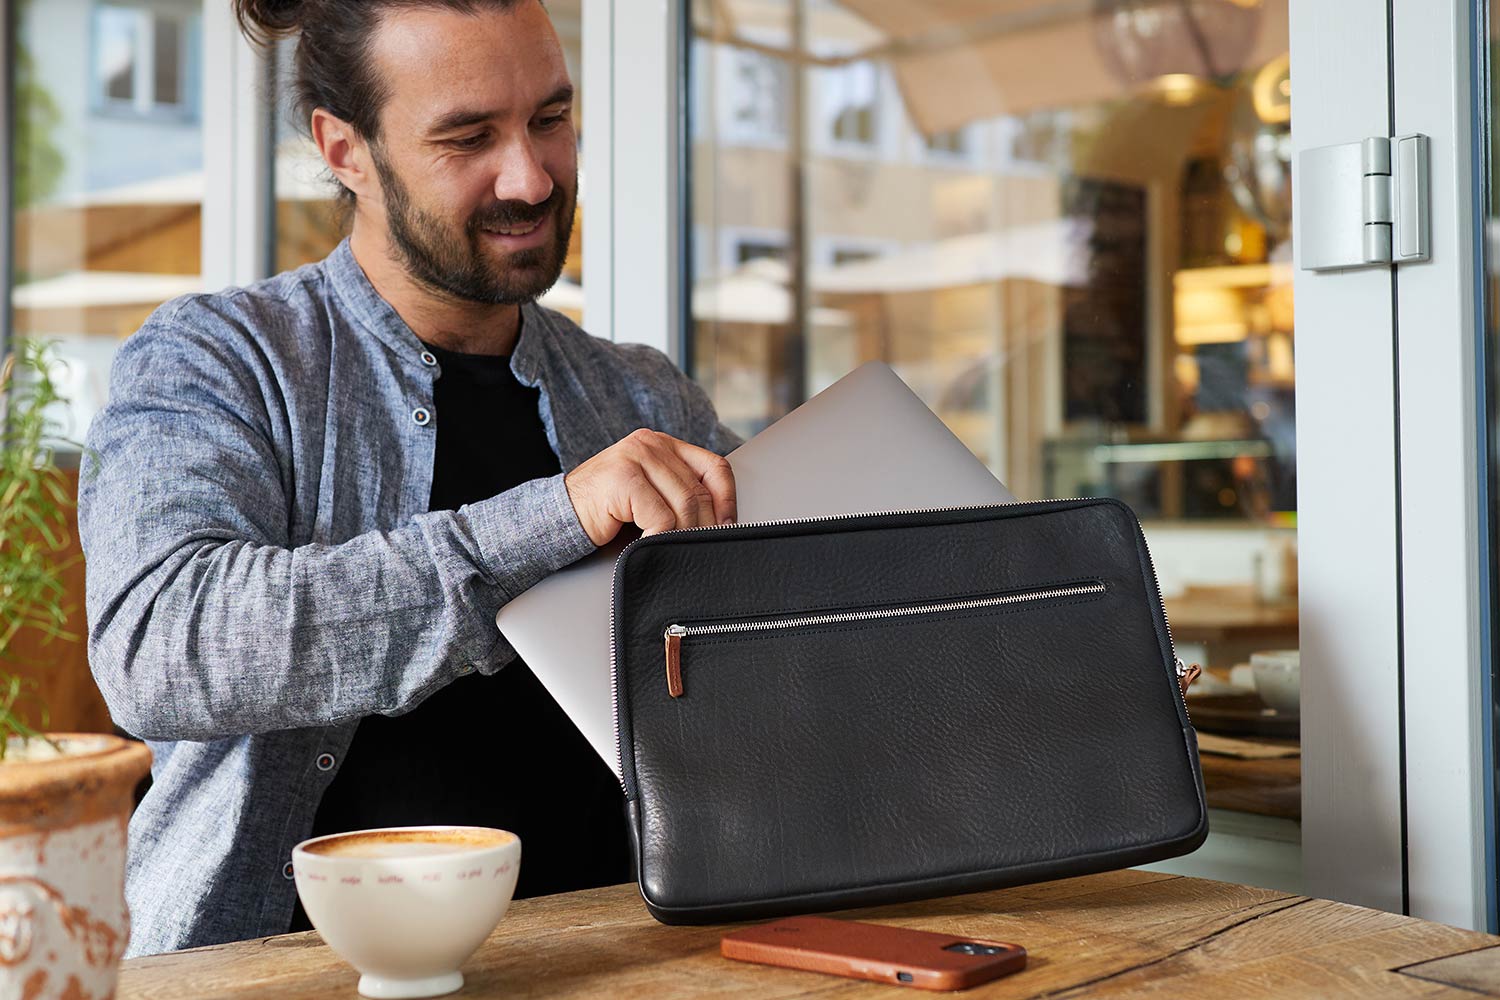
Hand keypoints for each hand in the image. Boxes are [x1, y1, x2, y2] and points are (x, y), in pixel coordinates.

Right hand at [564, 428, 736, 545]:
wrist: (560, 515)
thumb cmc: (606, 509)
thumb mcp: (649, 493)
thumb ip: (678, 492)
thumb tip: (721, 520)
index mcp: (664, 444)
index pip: (715, 466)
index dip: (728, 499)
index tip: (728, 526)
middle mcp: (651, 444)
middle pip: (699, 491)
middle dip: (704, 526)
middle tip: (699, 549)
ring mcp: (636, 457)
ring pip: (683, 505)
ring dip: (682, 535)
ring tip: (673, 549)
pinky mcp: (623, 477)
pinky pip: (660, 518)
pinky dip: (660, 539)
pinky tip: (649, 545)